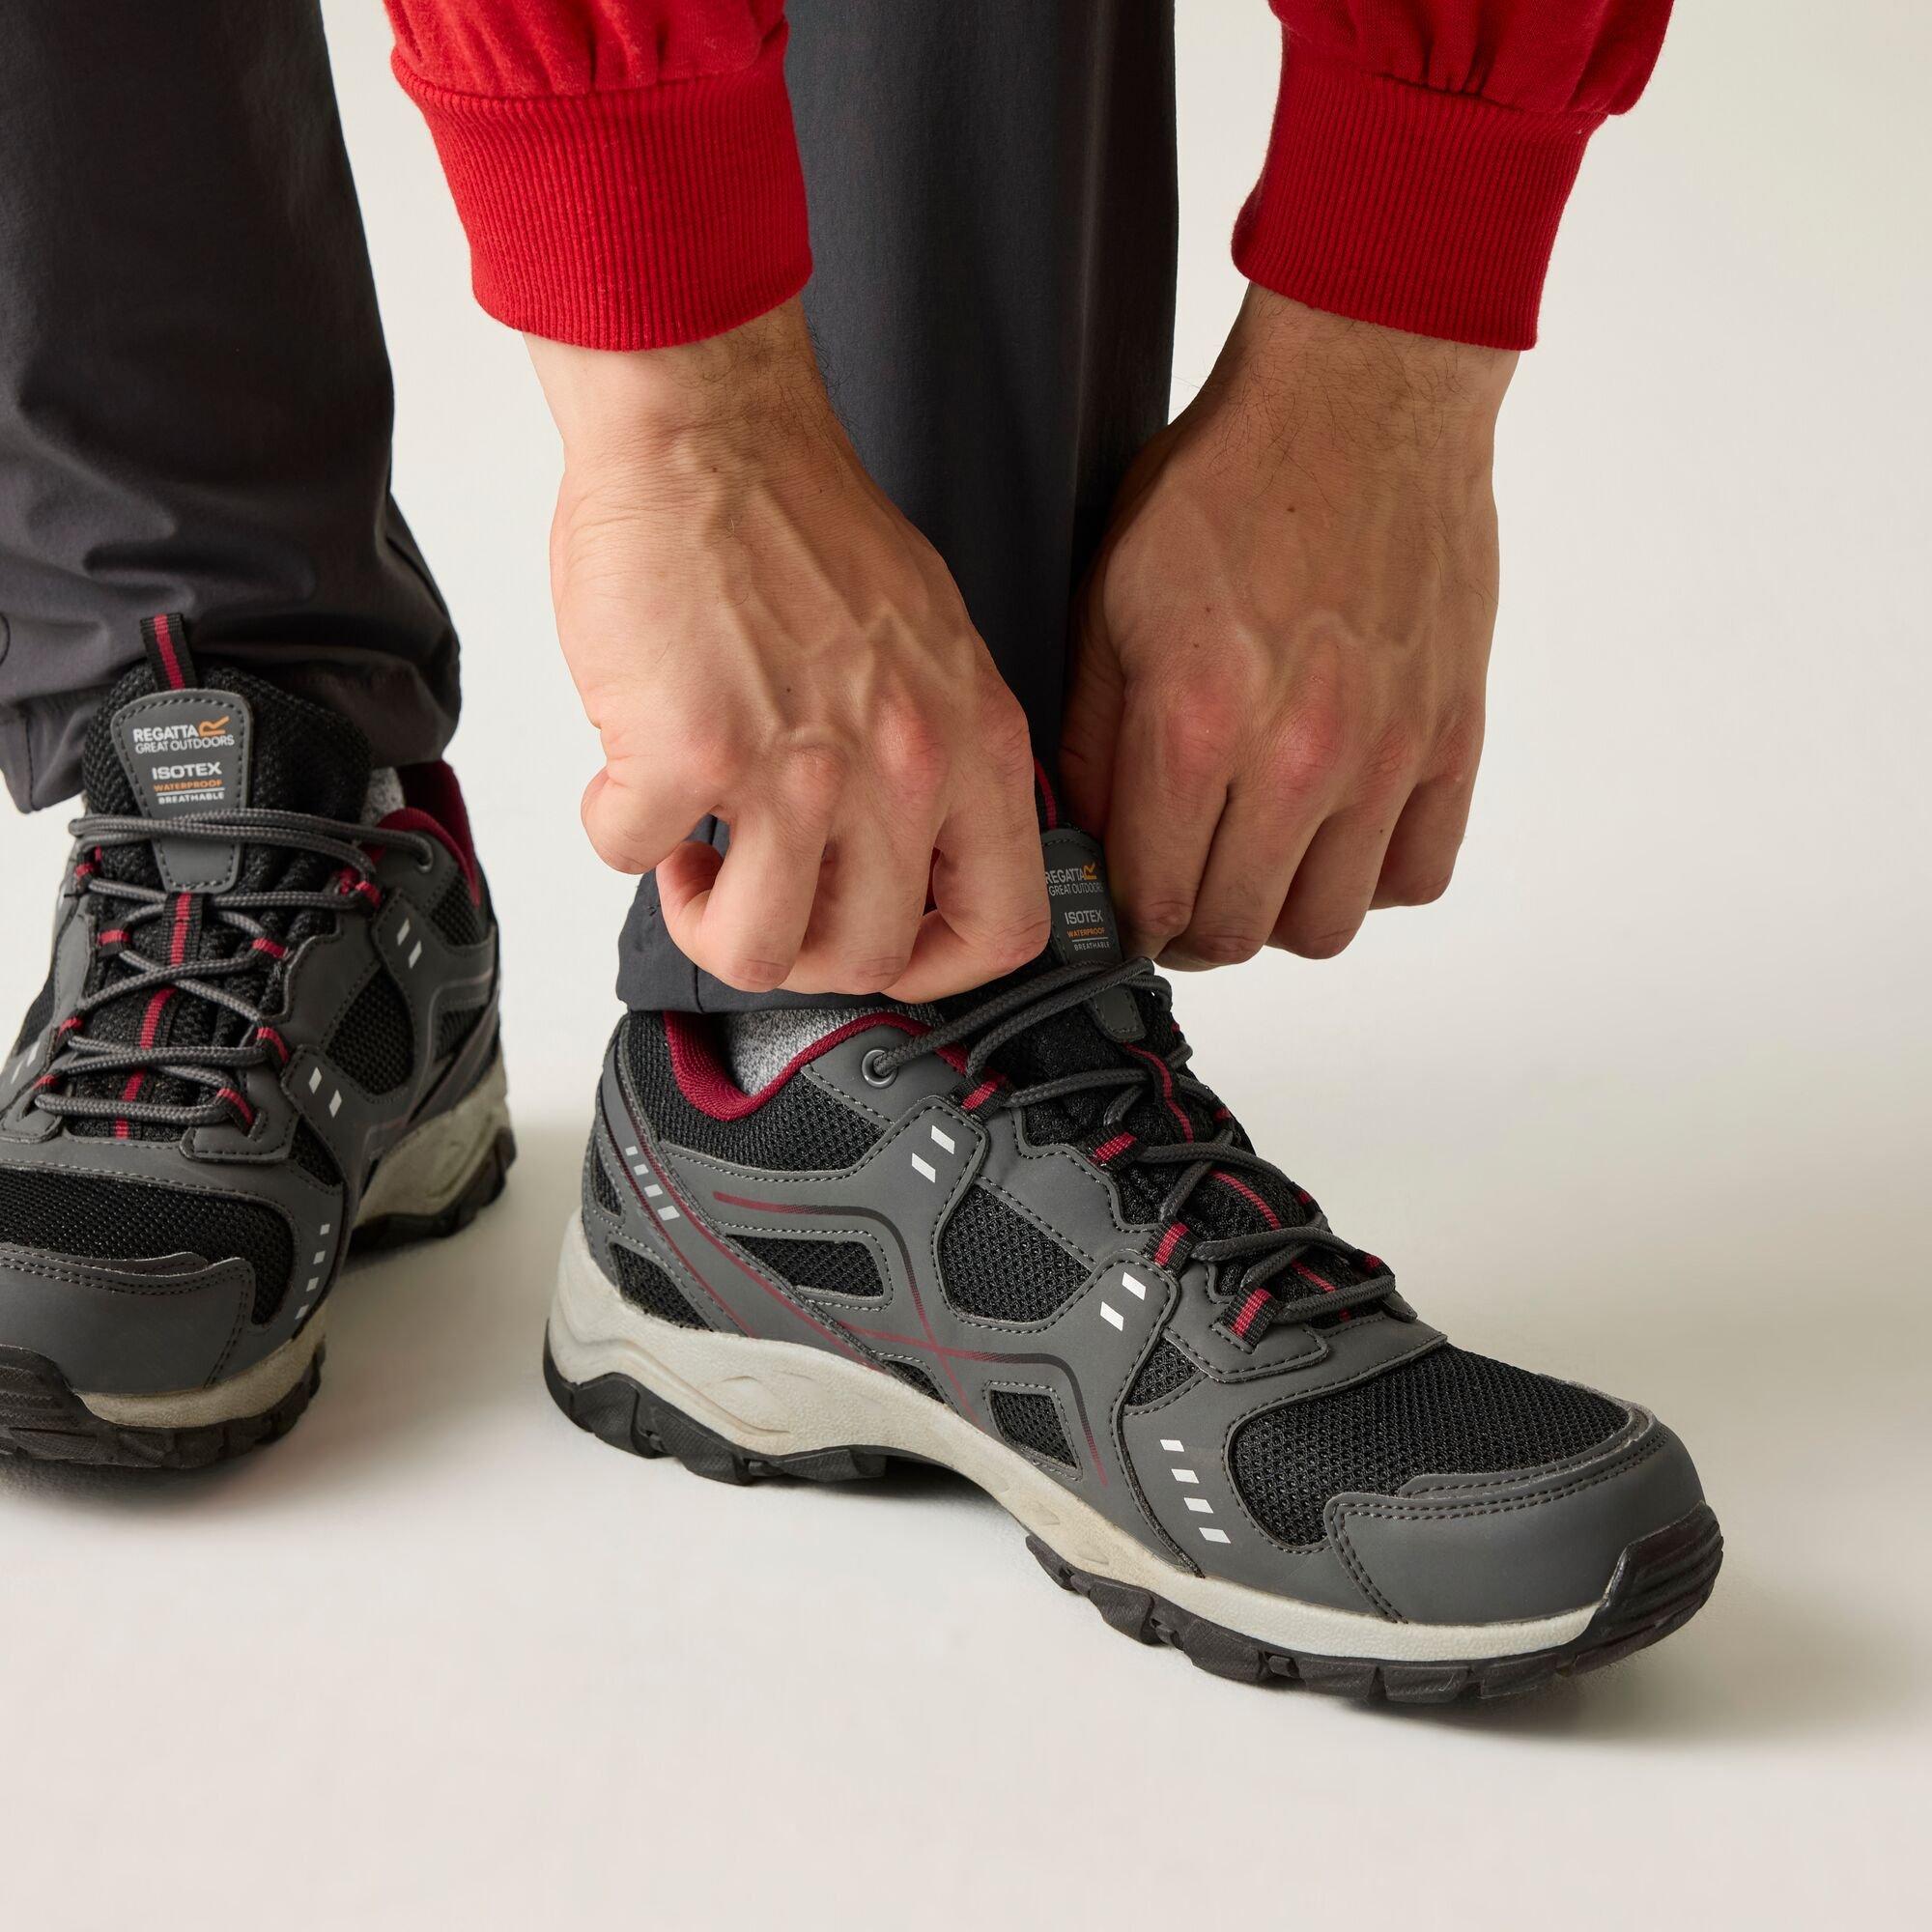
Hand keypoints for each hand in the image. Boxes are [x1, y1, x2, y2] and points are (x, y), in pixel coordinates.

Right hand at [529, 301, 1047, 1000]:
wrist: (710, 428)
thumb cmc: (801, 523)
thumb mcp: (930, 649)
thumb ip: (936, 757)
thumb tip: (902, 854)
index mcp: (972, 743)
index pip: (1003, 927)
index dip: (938, 968)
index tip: (881, 947)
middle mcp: (901, 767)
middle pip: (866, 958)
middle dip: (798, 948)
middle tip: (757, 888)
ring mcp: (798, 769)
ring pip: (757, 951)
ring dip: (705, 917)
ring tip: (690, 848)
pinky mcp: (690, 751)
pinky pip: (633, 857)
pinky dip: (617, 831)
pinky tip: (629, 776)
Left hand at [1062, 287, 1514, 965]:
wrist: (1363, 396)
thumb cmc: (1231, 482)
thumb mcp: (1110, 598)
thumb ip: (1090, 736)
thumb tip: (1085, 838)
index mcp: (1196, 723)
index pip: (1153, 900)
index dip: (1125, 926)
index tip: (1122, 912)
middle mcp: (1297, 756)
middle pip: (1237, 931)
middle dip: (1190, 928)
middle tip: (1178, 892)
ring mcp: (1386, 754)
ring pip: (1328, 925)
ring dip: (1279, 913)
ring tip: (1257, 864)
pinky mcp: (1450, 736)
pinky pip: (1418, 874)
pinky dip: (1371, 878)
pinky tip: (1336, 835)